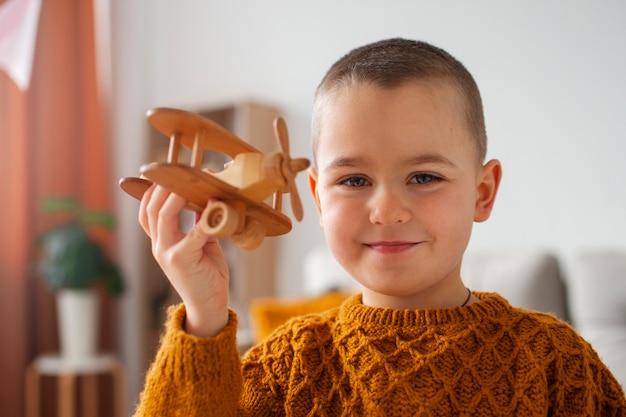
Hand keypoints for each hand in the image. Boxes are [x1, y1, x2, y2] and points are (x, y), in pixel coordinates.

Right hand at [138, 184, 229, 336]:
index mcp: (160, 241)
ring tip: (188, 184)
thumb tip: (206, 199)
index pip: (147, 211)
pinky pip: (193, 234)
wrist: (209, 305)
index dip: (152, 191)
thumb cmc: (206, 274)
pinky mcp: (182, 259)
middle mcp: (159, 246)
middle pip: (152, 210)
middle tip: (178, 173)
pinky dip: (204, 219)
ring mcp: (167, 253)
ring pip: (163, 217)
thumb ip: (199, 223)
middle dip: (162, 188)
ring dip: (175, 198)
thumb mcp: (201, 244)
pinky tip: (214, 207)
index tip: (166, 175)